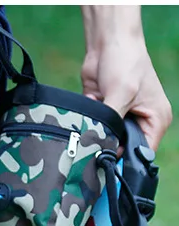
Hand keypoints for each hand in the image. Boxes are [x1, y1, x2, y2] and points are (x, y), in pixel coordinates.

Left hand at [81, 6, 171, 149]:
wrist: (107, 43)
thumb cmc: (124, 63)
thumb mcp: (121, 94)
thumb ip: (112, 123)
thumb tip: (102, 145)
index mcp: (155, 119)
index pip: (144, 152)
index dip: (126, 161)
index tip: (108, 166)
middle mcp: (140, 121)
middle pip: (123, 148)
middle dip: (108, 147)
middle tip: (92, 152)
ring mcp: (121, 117)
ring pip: (106, 138)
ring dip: (95, 134)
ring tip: (87, 131)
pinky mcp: (104, 112)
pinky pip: (93, 127)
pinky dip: (87, 123)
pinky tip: (85, 114)